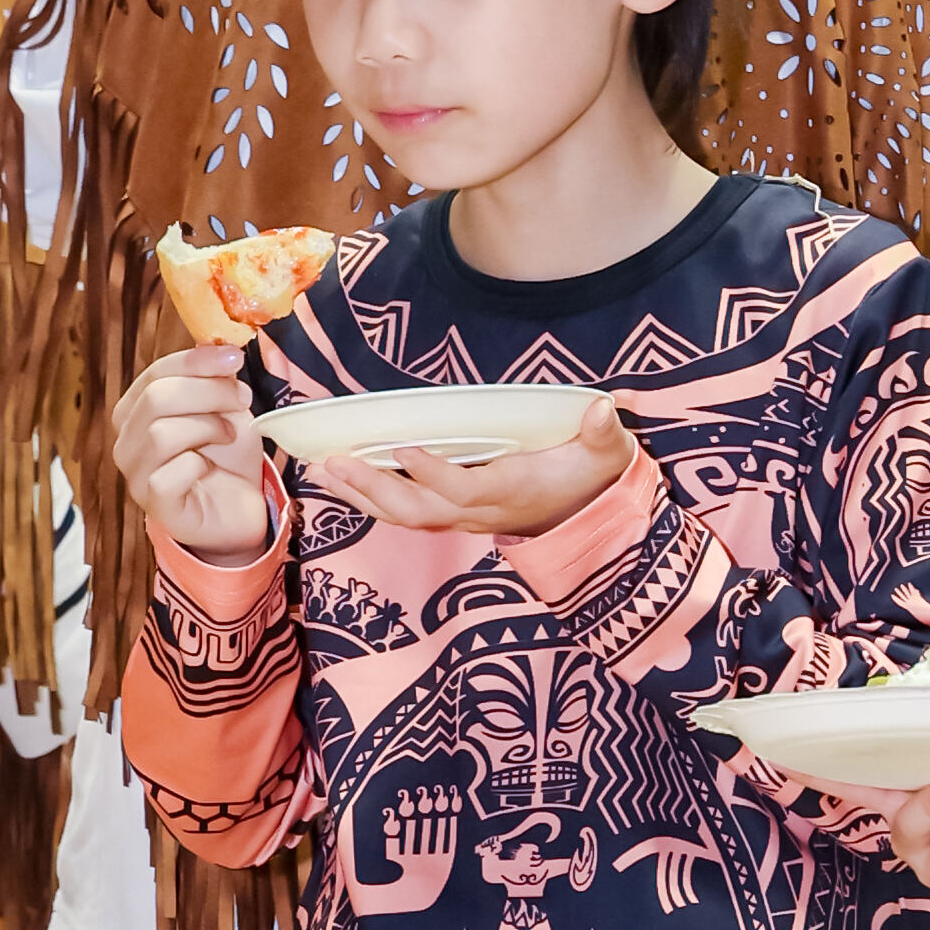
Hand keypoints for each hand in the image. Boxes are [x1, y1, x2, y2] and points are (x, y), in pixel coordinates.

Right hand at [116, 340, 272, 563]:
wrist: (240, 509)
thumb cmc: (226, 457)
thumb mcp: (224, 408)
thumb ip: (213, 378)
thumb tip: (217, 344)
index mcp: (135, 409)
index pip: (155, 373)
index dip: (195, 361)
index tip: (234, 358)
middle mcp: (126, 440)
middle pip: (156, 398)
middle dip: (208, 392)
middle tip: (242, 398)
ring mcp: (135, 475)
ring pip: (161, 433)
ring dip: (207, 427)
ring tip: (229, 434)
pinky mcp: (153, 504)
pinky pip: (168, 475)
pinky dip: (197, 466)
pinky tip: (209, 469)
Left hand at [314, 402, 636, 540]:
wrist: (588, 520)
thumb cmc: (589, 479)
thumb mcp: (605, 455)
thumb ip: (603, 434)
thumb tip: (602, 408)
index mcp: (511, 491)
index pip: (465, 489)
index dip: (433, 475)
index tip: (401, 449)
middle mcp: (481, 511)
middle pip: (420, 510)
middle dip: (375, 489)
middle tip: (336, 462)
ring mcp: (464, 518)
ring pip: (406, 516)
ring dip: (362, 496)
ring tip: (324, 471)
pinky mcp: (454, 515)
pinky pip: (407, 514)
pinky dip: (372, 500)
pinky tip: (344, 481)